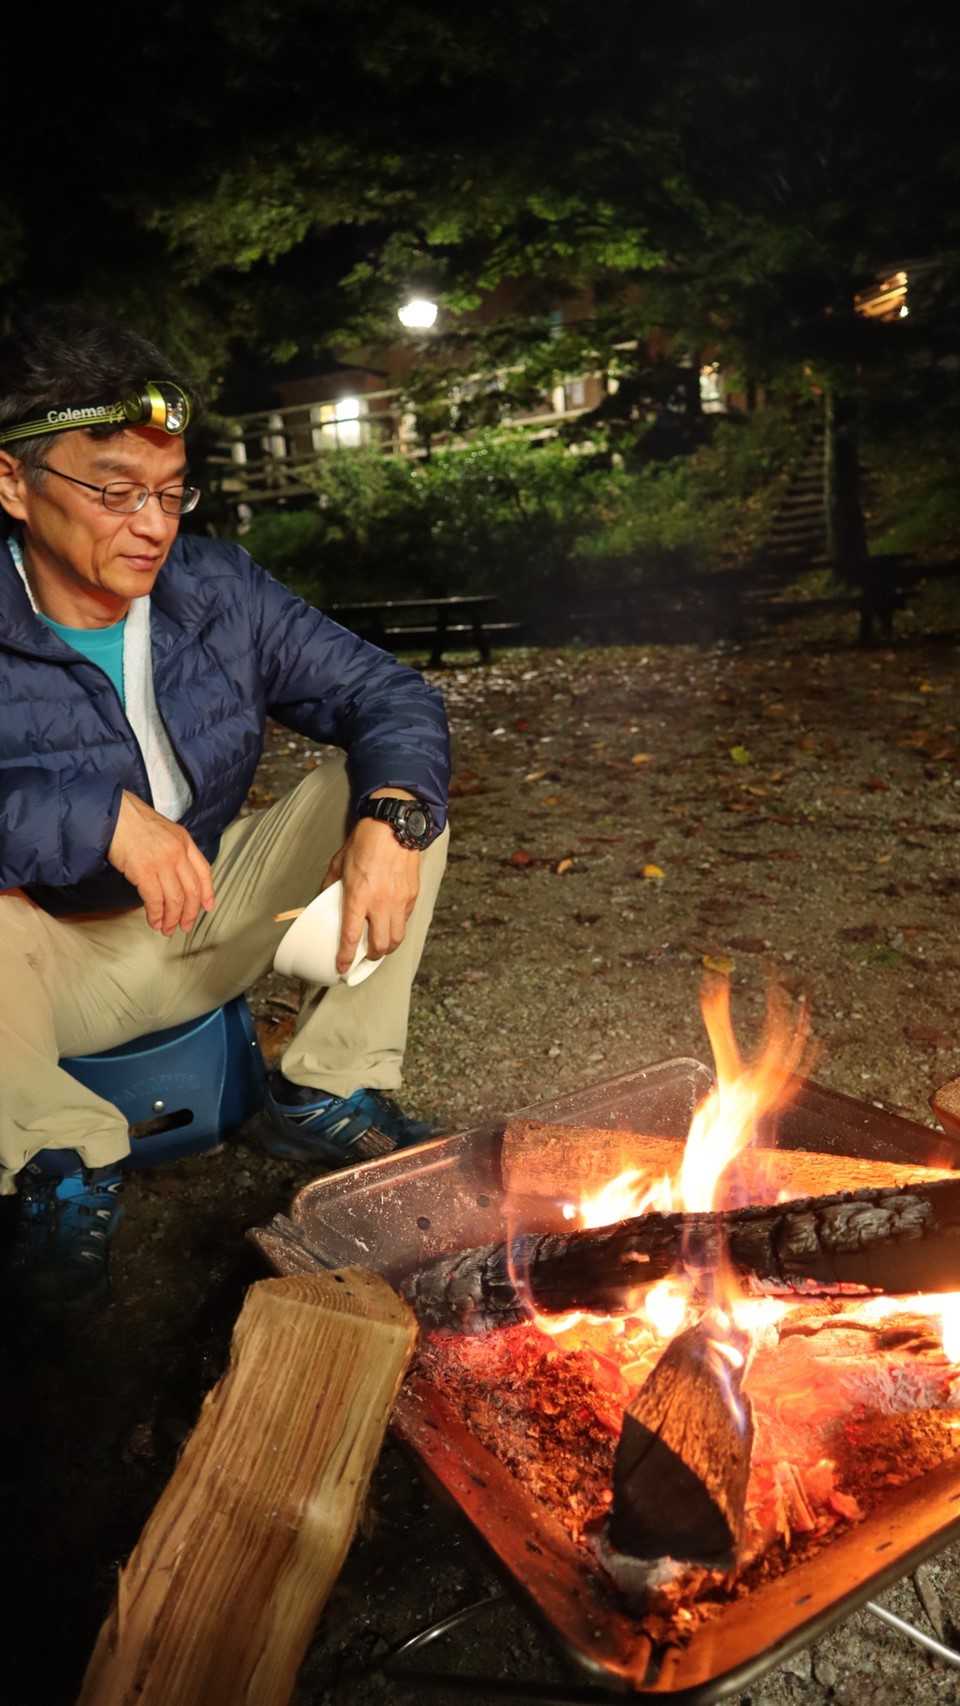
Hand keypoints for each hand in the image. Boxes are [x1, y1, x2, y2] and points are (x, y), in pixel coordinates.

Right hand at [107, 791, 215, 934]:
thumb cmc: (132, 821)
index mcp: (185, 841)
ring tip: (167, 928)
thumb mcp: (164, 830)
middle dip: (189, 913)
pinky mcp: (144, 871)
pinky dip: (156, 914)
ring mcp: (162, 862)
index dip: (207, 893)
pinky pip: (155, 900)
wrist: (112, 813)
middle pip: (192, 890)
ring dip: (172, 918)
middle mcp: (178, 853)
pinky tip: (154, 921)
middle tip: (185, 926)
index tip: (207, 907)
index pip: (204, 872)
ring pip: (175, 899)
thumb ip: (174, 849)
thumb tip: (176, 874)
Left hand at [322, 820, 420, 973]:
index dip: (344, 957)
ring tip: (380, 945)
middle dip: (370, 957)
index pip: (350, 936)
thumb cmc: (365, 842)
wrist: (394, 826)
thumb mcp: (338, 863)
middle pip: (380, 945)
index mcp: (358, 896)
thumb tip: (322, 899)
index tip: (341, 968)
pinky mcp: (412, 895)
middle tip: (363, 956)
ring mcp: (399, 901)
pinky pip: (406, 921)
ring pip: (397, 938)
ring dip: (387, 947)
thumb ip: (330, 885)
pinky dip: (398, 927)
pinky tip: (391, 923)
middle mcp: (380, 903)